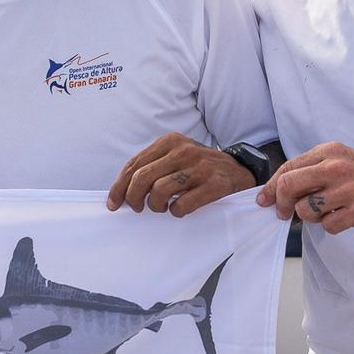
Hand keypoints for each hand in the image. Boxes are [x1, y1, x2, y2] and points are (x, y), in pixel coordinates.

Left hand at [106, 133, 252, 216]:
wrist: (240, 170)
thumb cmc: (200, 167)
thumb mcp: (176, 157)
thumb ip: (152, 167)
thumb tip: (121, 190)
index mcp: (171, 141)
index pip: (135, 164)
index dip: (119, 186)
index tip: (114, 203)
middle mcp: (184, 151)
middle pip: (143, 177)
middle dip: (133, 198)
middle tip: (137, 208)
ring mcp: (200, 167)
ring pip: (160, 190)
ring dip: (156, 206)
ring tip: (162, 208)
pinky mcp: (214, 185)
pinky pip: (182, 204)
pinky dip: (176, 212)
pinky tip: (179, 210)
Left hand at [257, 142, 353, 234]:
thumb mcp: (341, 162)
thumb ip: (313, 172)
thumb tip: (279, 192)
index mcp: (329, 152)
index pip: (288, 168)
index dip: (271, 188)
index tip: (265, 200)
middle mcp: (336, 167)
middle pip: (289, 186)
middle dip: (282, 204)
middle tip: (285, 214)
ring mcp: (348, 188)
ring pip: (306, 210)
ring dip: (312, 218)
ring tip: (328, 212)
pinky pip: (328, 226)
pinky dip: (332, 227)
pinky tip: (345, 218)